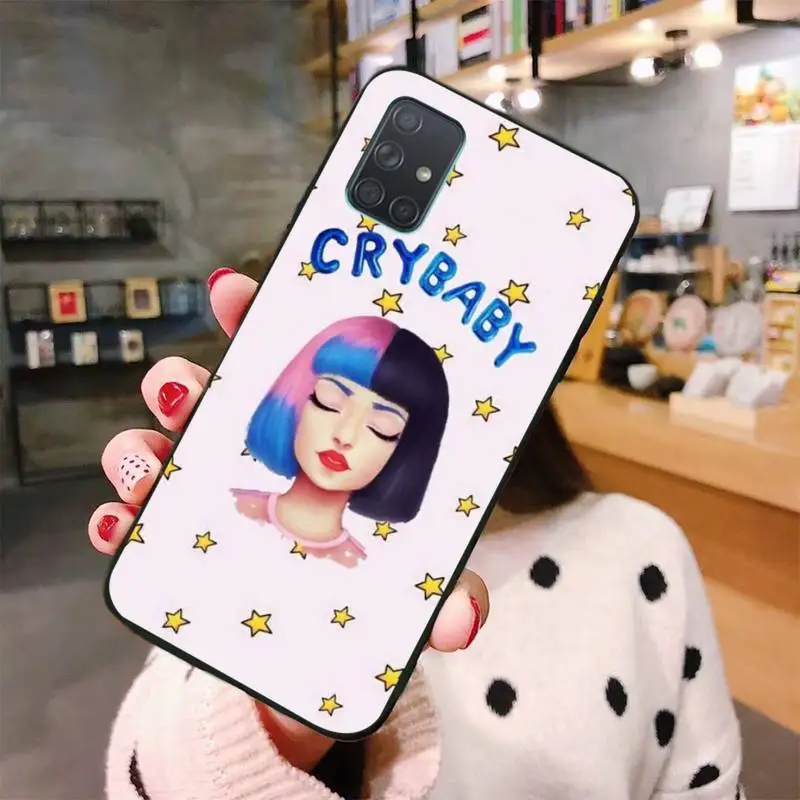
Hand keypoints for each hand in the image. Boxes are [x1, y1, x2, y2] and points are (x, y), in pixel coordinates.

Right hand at [88, 268, 489, 773]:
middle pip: (206, 400)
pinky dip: (117, 520)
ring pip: (159, 452)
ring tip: (152, 460)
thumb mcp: (416, 588)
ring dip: (142, 446)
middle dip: (183, 381)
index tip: (236, 293)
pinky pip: (133, 525)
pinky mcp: (175, 551)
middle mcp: (254, 459)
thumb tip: (460, 619)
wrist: (318, 659)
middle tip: (185, 387)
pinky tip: (119, 526)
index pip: (280, 365)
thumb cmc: (367, 599)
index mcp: (312, 440)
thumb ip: (443, 597)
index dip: (253, 320)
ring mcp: (210, 502)